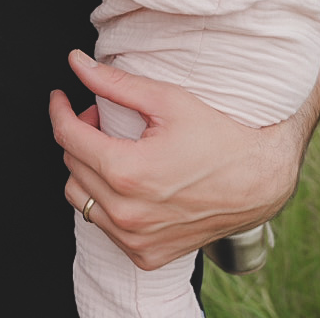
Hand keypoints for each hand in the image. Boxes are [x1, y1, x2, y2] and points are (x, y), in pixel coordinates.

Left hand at [49, 50, 306, 270]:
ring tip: (114, 151)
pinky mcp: (145, 255)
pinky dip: (106, 201)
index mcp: (128, 172)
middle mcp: (127, 213)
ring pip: (80, 198)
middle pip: (71, 165)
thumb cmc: (219, 137)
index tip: (60, 97)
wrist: (259, 181)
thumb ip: (114, 84)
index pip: (67, 137)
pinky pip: (103, 226)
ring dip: (88, 170)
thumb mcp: (167, 101)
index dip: (59, 110)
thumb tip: (76, 63)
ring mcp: (136, 239)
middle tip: (102, 120)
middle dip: (79, 135)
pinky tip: (128, 183)